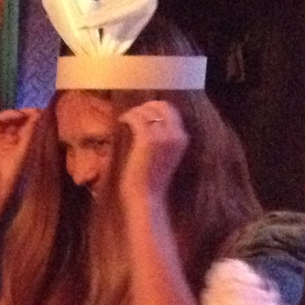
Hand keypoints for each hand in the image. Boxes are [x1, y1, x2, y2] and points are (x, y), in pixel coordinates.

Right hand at [0, 108, 41, 202]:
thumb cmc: (11, 171)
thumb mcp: (24, 149)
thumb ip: (29, 131)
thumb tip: (38, 113)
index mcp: (14, 140)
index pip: (19, 122)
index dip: (25, 115)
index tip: (33, 111)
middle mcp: (1, 137)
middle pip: (7, 119)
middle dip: (14, 114)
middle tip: (19, 114)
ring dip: (2, 115)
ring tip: (7, 117)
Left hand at [117, 100, 189, 214]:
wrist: (147, 198)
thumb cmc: (152, 182)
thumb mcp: (164, 157)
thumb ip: (163, 140)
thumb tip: (150, 124)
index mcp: (182, 139)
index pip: (172, 111)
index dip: (156, 109)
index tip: (144, 113)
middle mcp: (176, 134)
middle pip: (162, 106)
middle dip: (146, 107)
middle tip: (134, 114)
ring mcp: (162, 136)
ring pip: (148, 110)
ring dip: (135, 112)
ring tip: (126, 119)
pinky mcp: (147, 139)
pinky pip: (137, 118)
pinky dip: (128, 117)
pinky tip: (122, 121)